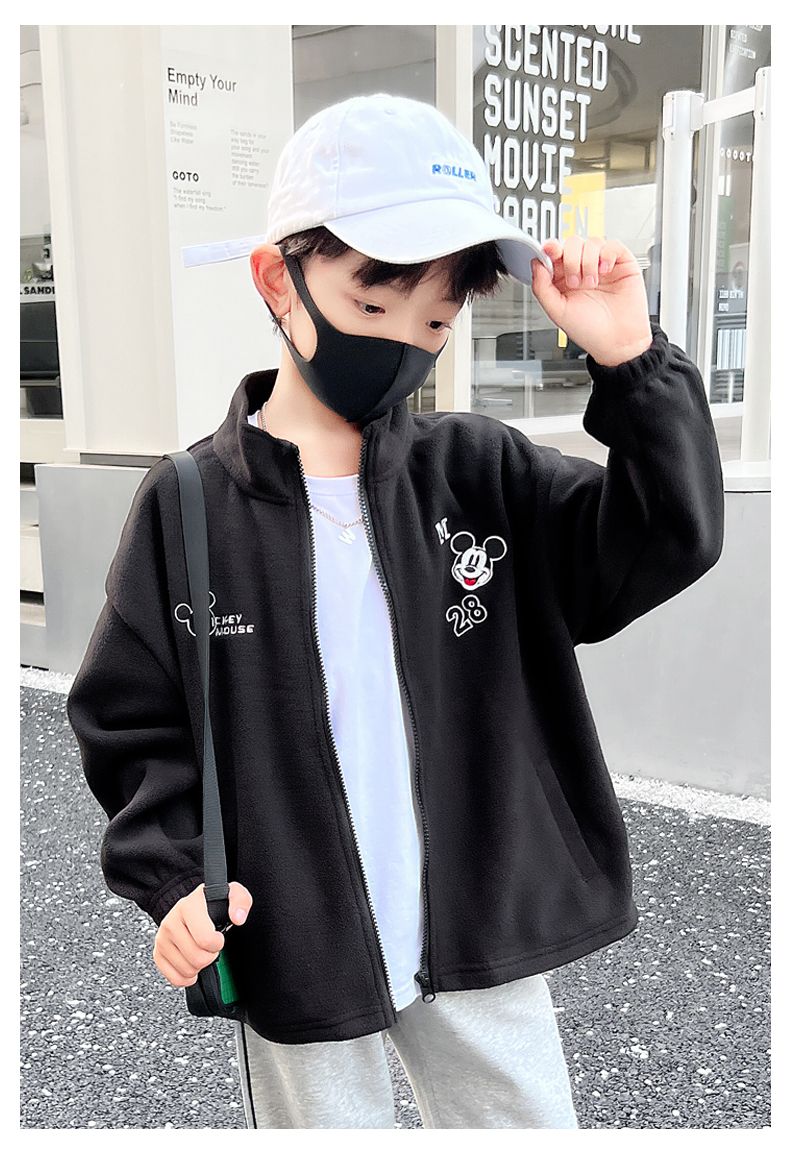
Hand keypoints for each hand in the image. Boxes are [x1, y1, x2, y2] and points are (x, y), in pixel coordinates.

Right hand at [153, 880, 252, 988]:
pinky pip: (175, 979)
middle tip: (210, 946)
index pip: (205, 939)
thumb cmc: (211, 903)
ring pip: (187, 970)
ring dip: (199, 966)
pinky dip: (187, 976)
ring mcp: (162, 939)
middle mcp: (171, 922)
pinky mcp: (158, 953)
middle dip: (210, 955)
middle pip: (197, 958)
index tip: (218, 938)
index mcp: (188, 907)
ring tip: (200, 951)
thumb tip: (238, 918)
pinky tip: (192, 962)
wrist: (190, 907)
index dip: (217, 943)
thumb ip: (240, 901)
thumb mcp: (231, 894)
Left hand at [531, 236, 653, 366]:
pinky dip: (606, 254)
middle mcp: (583, 270)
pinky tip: (605, 270)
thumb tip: (536, 264)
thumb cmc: (590, 331)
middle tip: (575, 282)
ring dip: (588, 261)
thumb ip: (541, 287)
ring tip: (591, 282)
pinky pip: (613, 245)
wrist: (617, 342)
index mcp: (564, 280)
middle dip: (571, 260)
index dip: (551, 248)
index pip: (555, 254)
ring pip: (591, 242)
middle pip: (572, 243)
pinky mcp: (622, 264)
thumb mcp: (557, 312)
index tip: (549, 251)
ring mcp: (602, 266)